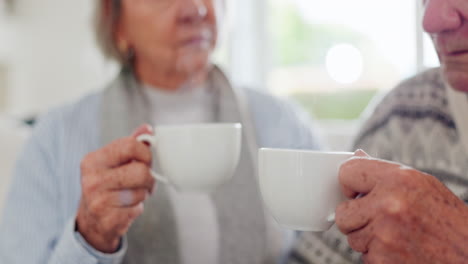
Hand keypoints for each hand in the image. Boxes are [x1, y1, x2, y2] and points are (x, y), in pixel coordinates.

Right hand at [76, 124, 155, 252]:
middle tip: (144, 182)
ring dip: (143, 194)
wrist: (92, 221)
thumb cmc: (108, 185)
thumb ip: (131, 144)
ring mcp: (98, 200)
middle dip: (149, 178)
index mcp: (93, 160)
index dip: (145, 154)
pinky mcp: (107, 219)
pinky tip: (126, 208)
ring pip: (141, 191)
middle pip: (141, 171)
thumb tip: (148, 129)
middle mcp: (92, 179)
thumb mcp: (115, 162)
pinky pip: (137, 209)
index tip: (145, 161)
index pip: (130, 145)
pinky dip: (137, 209)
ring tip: (132, 195)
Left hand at [336, 150, 467, 263]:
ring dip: (368, 239)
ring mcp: (384, 234)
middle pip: (343, 212)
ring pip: (352, 237)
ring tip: (397, 235)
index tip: (356, 192)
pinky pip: (364, 256)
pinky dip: (378, 255)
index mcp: (398, 179)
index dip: (349, 184)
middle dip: (356, 218)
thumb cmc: (449, 220)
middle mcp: (388, 204)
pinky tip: (400, 249)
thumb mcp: (422, 184)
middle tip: (380, 220)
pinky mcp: (382, 259)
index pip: (346, 172)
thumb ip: (384, 173)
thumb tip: (357, 156)